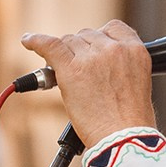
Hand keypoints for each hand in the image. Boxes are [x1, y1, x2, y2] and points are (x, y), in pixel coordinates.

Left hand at [21, 20, 158, 142]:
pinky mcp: (71, 69)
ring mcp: (92, 57)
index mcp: (135, 50)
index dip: (100, 39)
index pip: (112, 28)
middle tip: (81, 75)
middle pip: (87, 35)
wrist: (123, 139)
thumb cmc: (131, 122)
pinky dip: (35, 42)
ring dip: (65, 56)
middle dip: (81, 52)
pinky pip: (49, 45)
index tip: (93, 49)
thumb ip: (121, 66)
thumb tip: (98, 64)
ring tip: (67, 78)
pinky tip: (27, 41)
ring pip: (69, 42)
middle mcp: (114, 48)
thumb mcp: (138, 83)